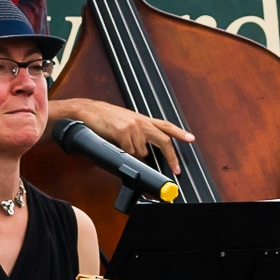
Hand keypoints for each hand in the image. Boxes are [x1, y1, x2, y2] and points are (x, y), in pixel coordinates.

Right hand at [50, 98, 193, 174]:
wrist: (88, 110)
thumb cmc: (105, 117)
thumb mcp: (126, 121)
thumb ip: (138, 132)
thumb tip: (145, 151)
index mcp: (143, 119)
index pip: (166, 125)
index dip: (179, 132)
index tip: (191, 139)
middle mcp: (141, 121)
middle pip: (163, 141)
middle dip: (171, 157)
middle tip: (176, 169)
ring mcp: (133, 126)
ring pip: (142, 152)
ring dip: (134, 154)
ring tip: (122, 145)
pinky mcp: (124, 132)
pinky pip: (129, 151)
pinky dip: (123, 152)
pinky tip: (117, 143)